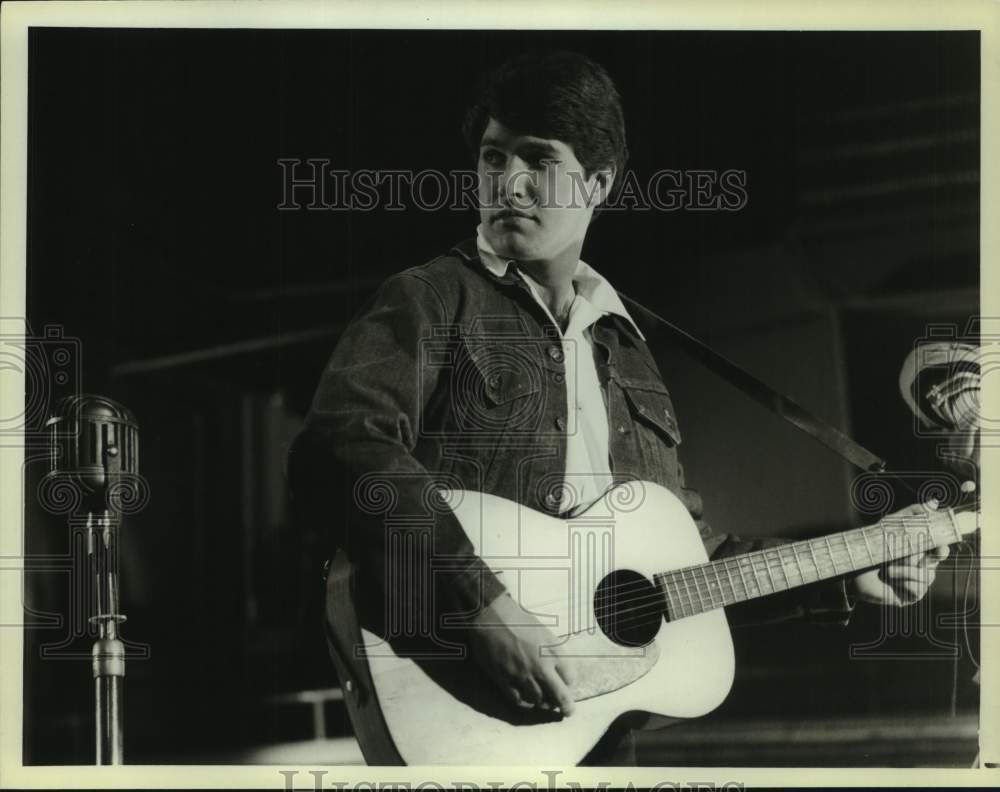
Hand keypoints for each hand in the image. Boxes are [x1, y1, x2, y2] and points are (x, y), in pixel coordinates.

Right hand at [467, 593, 576, 715]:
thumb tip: (558, 669)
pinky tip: (527, 700)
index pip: (570, 678)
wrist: (491, 618)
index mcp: (553, 652)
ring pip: (539, 701)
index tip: (565, 683)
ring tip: (545, 702)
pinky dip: (525, 703)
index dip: (568, 682)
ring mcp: (523, 677)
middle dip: (566, 707)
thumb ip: (554, 651)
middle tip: (567, 711)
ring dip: (544, 703)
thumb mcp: (544, 631)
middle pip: (559, 696)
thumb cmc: (518, 620)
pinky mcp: (505, 681)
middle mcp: (541, 668)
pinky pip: (519, 701)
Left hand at [849, 503, 949, 605]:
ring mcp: (919, 582)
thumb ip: (911, 514)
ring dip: (905, 569)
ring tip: (887, 568)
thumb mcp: (889, 526)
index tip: (940, 547)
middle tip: (917, 554)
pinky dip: (903, 581)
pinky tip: (890, 579)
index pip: (940, 550)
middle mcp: (923, 567)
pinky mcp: (912, 595)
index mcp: (921, 551)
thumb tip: (934, 502)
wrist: (852, 571)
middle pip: (934, 562)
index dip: (942, 548)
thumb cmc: (872, 547)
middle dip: (922, 557)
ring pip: (925, 575)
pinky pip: (917, 588)